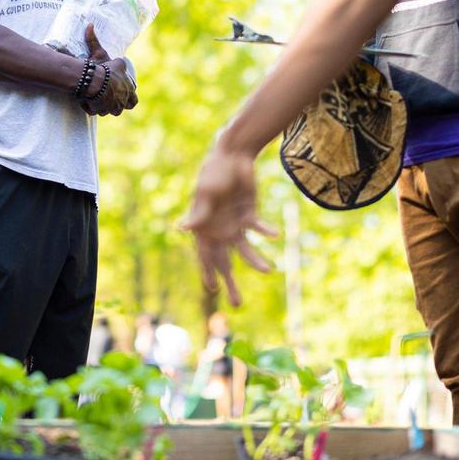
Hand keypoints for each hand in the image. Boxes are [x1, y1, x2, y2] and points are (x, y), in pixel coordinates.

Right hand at [82, 25, 137, 116]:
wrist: (93, 81)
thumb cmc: (100, 67)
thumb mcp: (99, 53)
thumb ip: (94, 41)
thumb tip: (90, 25)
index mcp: (128, 85)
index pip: (134, 98)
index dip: (129, 96)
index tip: (120, 92)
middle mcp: (125, 96)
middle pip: (126, 106)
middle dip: (118, 103)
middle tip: (108, 98)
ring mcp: (115, 105)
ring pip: (112, 110)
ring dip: (105, 107)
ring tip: (96, 100)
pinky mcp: (103, 110)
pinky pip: (97, 111)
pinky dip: (92, 107)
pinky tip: (86, 102)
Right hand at [181, 143, 277, 305]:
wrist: (233, 155)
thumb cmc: (214, 172)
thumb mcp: (207, 192)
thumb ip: (200, 212)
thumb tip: (184, 227)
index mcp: (204, 227)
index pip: (205, 256)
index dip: (208, 273)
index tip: (212, 290)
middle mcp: (219, 230)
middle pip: (224, 261)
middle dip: (230, 282)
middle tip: (236, 304)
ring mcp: (235, 223)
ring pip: (245, 250)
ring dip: (256, 261)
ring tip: (269, 270)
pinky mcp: (249, 213)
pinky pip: (258, 227)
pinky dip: (265, 231)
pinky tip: (274, 235)